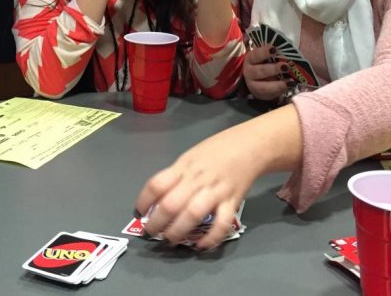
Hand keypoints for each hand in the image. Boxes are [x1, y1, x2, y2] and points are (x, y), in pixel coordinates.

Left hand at [135, 124, 267, 249]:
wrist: (251, 144)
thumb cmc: (218, 149)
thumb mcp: (191, 155)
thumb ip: (177, 174)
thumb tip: (160, 196)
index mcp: (184, 166)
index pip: (157, 184)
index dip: (144, 200)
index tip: (139, 211)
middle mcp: (197, 179)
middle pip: (171, 203)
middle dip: (157, 223)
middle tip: (150, 233)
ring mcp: (216, 191)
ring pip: (193, 215)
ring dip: (178, 231)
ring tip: (170, 240)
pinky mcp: (233, 202)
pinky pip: (222, 224)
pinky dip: (211, 238)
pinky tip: (201, 246)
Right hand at [243, 44, 287, 99]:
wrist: (262, 77)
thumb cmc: (268, 61)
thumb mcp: (269, 54)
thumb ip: (275, 50)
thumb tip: (288, 46)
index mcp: (251, 59)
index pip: (255, 55)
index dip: (264, 52)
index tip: (275, 49)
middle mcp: (249, 72)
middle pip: (259, 71)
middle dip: (273, 69)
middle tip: (286, 66)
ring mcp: (253, 85)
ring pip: (263, 87)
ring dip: (277, 85)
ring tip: (289, 82)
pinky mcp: (261, 95)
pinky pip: (269, 95)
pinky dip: (279, 92)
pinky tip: (288, 87)